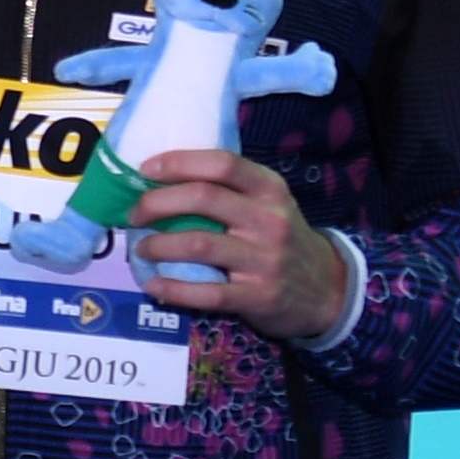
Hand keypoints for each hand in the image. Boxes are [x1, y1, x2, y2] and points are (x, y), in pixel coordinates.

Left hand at [124, 150, 356, 342]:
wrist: (326, 288)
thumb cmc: (280, 238)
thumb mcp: (268, 204)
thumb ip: (228, 190)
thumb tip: (161, 178)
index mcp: (269, 189)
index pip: (222, 164)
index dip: (178, 163)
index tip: (145, 170)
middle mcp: (269, 219)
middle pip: (203, 199)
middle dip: (156, 204)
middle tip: (133, 214)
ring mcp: (264, 259)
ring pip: (198, 244)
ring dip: (158, 245)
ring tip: (140, 248)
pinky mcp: (257, 295)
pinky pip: (206, 292)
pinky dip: (172, 289)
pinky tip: (153, 285)